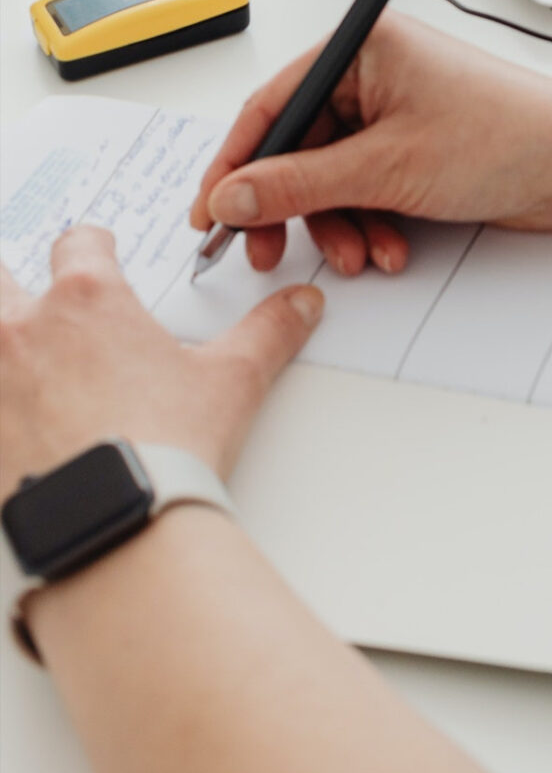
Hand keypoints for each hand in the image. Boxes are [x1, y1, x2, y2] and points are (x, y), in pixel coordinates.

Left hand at [0, 227, 319, 489]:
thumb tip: (300, 305)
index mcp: (87, 299)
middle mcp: (23, 330)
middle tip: (40, 311)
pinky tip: (12, 428)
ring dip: (4, 347)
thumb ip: (268, 333)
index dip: (91, 246)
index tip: (98, 254)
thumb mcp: (231, 382)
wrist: (109, 530)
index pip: (78, 242)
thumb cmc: (162, 450)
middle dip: (14, 286)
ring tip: (24, 371)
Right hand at [188, 12, 551, 276]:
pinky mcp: (416, 147)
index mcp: (365, 46)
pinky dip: (369, 222)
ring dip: (337, 223)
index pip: (273, 102)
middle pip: (298, 146)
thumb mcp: (385, 167)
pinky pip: (365, 188)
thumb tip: (233, 194)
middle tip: (267, 252)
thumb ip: (297, 184)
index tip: (209, 212)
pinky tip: (390, 248)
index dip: (235, 161)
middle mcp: (377, 71)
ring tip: (360, 255)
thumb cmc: (507, 137)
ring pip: (330, 176)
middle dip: (290, 206)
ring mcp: (397, 111)